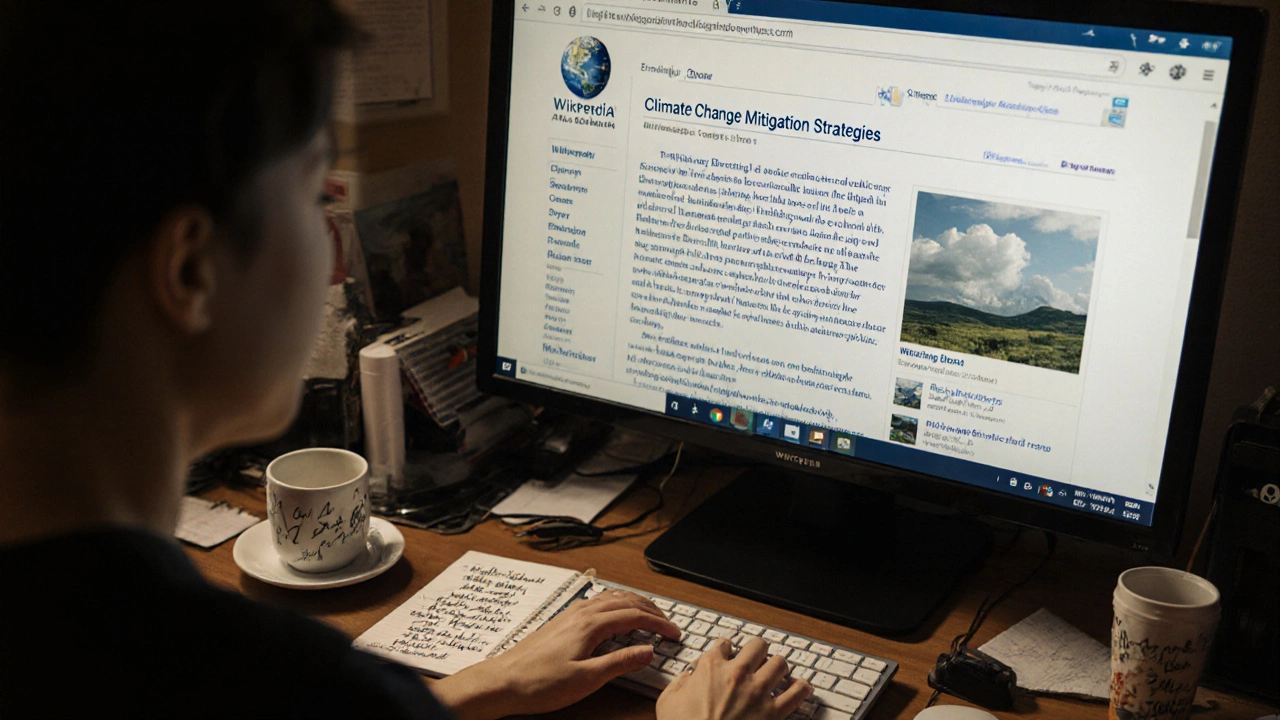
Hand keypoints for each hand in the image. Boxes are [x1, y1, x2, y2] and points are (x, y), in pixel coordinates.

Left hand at [432, 588, 680, 719]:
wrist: (502, 681)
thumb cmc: (539, 683)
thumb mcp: (586, 679)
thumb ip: (620, 663)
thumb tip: (648, 650)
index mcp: (590, 624)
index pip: (635, 616)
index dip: (659, 624)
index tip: (675, 634)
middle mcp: (581, 613)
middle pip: (625, 600)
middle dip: (651, 609)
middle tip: (668, 623)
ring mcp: (569, 614)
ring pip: (610, 597)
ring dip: (634, 602)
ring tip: (649, 614)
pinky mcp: (561, 621)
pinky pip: (597, 602)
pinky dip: (616, 604)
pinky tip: (615, 615)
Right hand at [656, 638, 812, 719]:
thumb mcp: (668, 701)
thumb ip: (678, 683)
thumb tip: (687, 678)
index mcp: (711, 667)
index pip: (724, 643)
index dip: (725, 648)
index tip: (727, 653)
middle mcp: (737, 674)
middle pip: (758, 645)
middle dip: (757, 650)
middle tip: (757, 656)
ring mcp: (758, 692)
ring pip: (780, 663)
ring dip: (778, 666)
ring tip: (777, 671)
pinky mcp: (773, 712)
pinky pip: (797, 693)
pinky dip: (801, 689)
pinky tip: (800, 688)